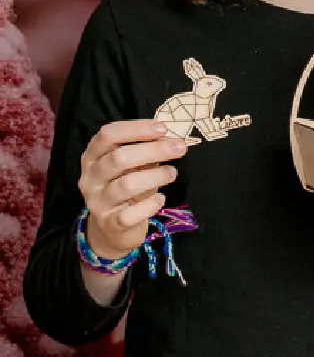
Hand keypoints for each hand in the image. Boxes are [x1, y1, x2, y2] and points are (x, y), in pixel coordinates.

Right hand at [78, 121, 186, 261]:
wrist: (112, 228)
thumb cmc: (126, 187)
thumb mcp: (132, 166)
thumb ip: (144, 151)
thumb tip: (170, 138)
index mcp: (92, 157)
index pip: (108, 135)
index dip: (136, 128)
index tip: (163, 128)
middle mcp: (90, 178)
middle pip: (118, 158)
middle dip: (153, 150)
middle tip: (179, 148)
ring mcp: (97, 202)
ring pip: (126, 185)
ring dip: (156, 176)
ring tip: (172, 173)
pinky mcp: (110, 223)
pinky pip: (130, 214)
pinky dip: (149, 205)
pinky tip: (160, 199)